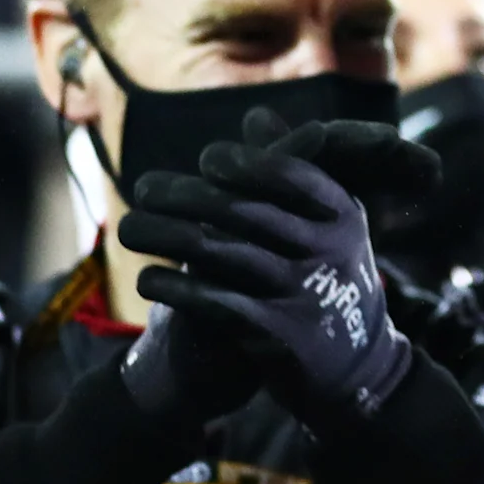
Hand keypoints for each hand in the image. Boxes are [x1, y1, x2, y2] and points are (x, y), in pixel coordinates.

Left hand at [118, 113, 422, 435]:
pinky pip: (216, 303)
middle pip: (243, 211)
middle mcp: (328, 251)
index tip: (205, 160)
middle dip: (184, 195)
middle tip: (142, 187)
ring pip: (222, 254)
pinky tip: (148, 280)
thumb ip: (293, 168)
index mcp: (342, 215)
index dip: (243, 162)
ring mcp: (303, 294)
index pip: (289, 174)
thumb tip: (256, 114)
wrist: (358, 369)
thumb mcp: (330, 224)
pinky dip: (177, 288)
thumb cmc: (331, 281)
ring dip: (165, 236)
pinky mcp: (278, 336)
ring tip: (125, 230)